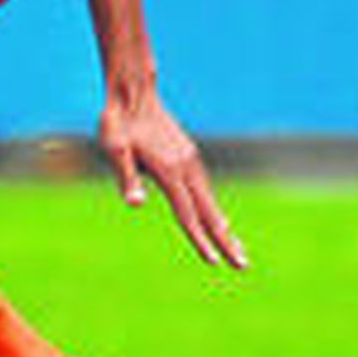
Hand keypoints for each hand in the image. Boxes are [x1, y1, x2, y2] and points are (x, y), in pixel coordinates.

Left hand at [97, 87, 246, 269]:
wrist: (132, 91)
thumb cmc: (118, 122)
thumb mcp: (114, 149)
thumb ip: (126, 177)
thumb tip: (135, 204)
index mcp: (169, 170)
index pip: (187, 213)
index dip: (200, 239)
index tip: (214, 261)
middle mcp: (185, 166)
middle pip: (207, 210)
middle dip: (224, 239)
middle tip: (243, 265)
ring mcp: (189, 158)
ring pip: (209, 199)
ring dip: (222, 225)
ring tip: (235, 248)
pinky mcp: (188, 153)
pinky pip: (204, 187)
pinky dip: (213, 207)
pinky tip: (215, 217)